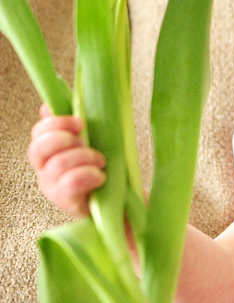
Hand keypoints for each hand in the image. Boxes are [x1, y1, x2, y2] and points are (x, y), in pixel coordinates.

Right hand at [27, 103, 105, 217]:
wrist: (118, 199)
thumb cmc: (101, 167)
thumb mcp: (90, 141)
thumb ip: (74, 125)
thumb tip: (49, 106)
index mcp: (49, 152)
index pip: (39, 132)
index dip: (57, 123)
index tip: (81, 122)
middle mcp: (44, 170)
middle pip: (39, 148)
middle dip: (65, 139)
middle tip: (86, 142)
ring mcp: (52, 187)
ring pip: (58, 164)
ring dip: (85, 157)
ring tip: (101, 160)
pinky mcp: (65, 202)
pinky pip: (70, 183)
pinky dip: (89, 175)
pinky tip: (101, 176)